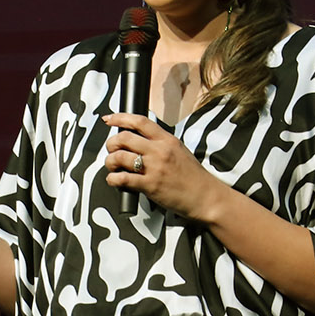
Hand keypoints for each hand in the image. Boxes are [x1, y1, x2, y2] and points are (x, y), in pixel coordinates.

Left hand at [103, 113, 226, 220]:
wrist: (205, 197)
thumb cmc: (193, 176)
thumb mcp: (179, 151)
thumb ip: (160, 143)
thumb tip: (139, 140)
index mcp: (167, 140)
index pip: (140, 122)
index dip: (120, 118)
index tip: (109, 119)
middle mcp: (159, 151)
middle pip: (124, 138)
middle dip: (111, 144)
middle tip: (111, 150)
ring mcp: (154, 168)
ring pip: (120, 157)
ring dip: (110, 162)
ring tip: (112, 167)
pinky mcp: (150, 186)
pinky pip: (123, 179)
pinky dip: (113, 179)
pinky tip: (115, 180)